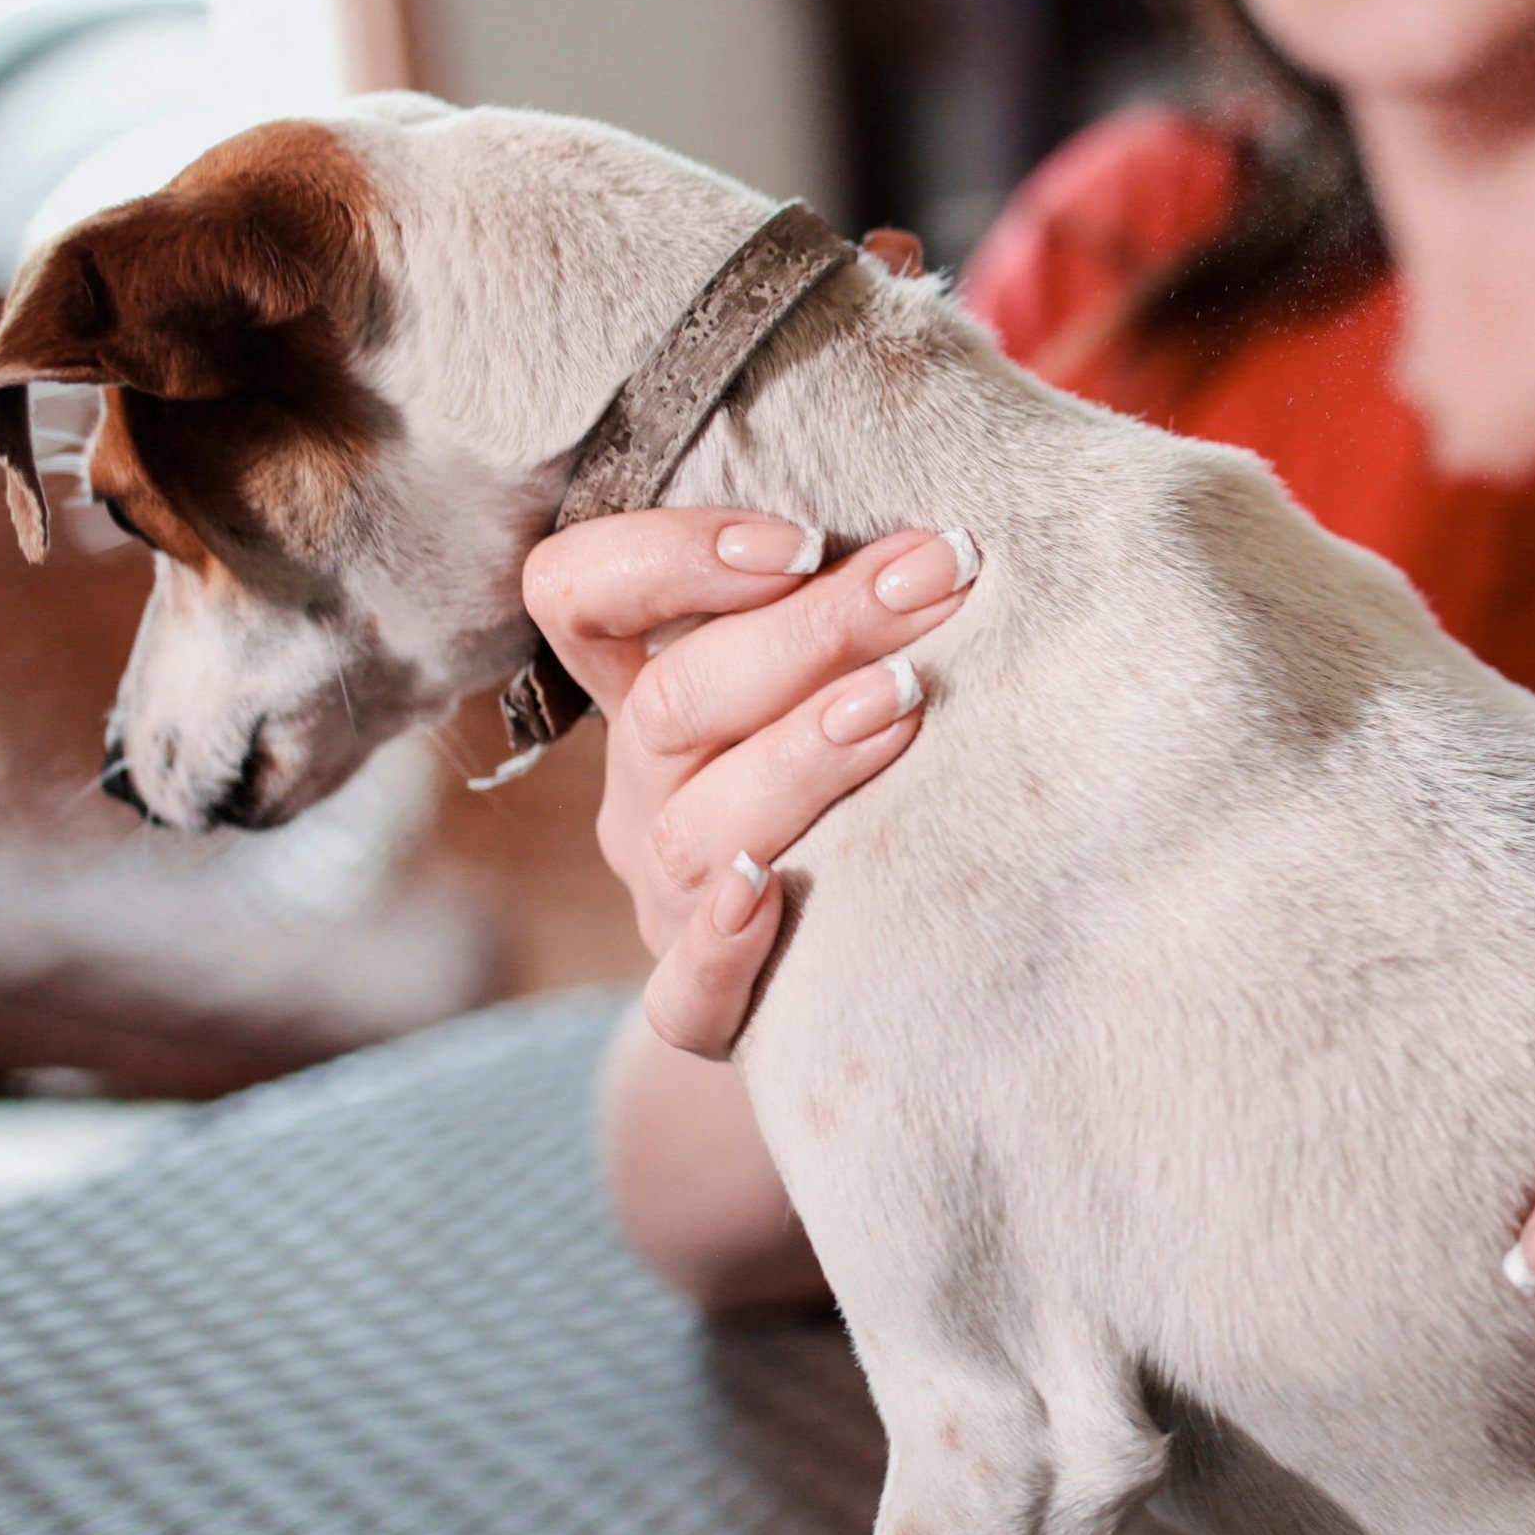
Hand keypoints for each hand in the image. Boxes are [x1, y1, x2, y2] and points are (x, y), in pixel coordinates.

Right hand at [522, 510, 979, 1056]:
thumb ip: (856, 604)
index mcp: (653, 693)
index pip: (578, 594)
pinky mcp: (701, 1009)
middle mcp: (644, 788)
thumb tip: (955, 525)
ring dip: (800, 757)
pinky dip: (723, 944)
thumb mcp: (837, 676)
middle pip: (676, 699)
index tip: (803, 538)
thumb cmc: (880, 780)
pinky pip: (684, 992)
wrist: (873, 964)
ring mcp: (663, 899)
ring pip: (693, 828)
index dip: (667, 556)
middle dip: (814, 629)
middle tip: (932, 580)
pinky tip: (773, 893)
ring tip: (904, 704)